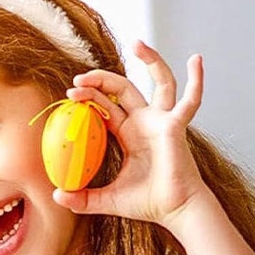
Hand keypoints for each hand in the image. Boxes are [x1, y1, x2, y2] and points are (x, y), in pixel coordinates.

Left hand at [53, 41, 206, 229]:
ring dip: (150, 61)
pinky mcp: (177, 126)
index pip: (106, 107)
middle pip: (124, 89)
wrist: (176, 211)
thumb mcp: (106, 199)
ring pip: (159, 82)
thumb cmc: (148, 203)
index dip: (89, 97)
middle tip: (79, 78)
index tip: (70, 93)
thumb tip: (57, 197)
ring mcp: (163, 121)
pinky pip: (191, 100)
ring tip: (137, 42)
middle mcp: (146, 122)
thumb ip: (82, 198)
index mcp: (130, 134)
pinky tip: (196, 59)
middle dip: (101, 80)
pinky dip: (197, 80)